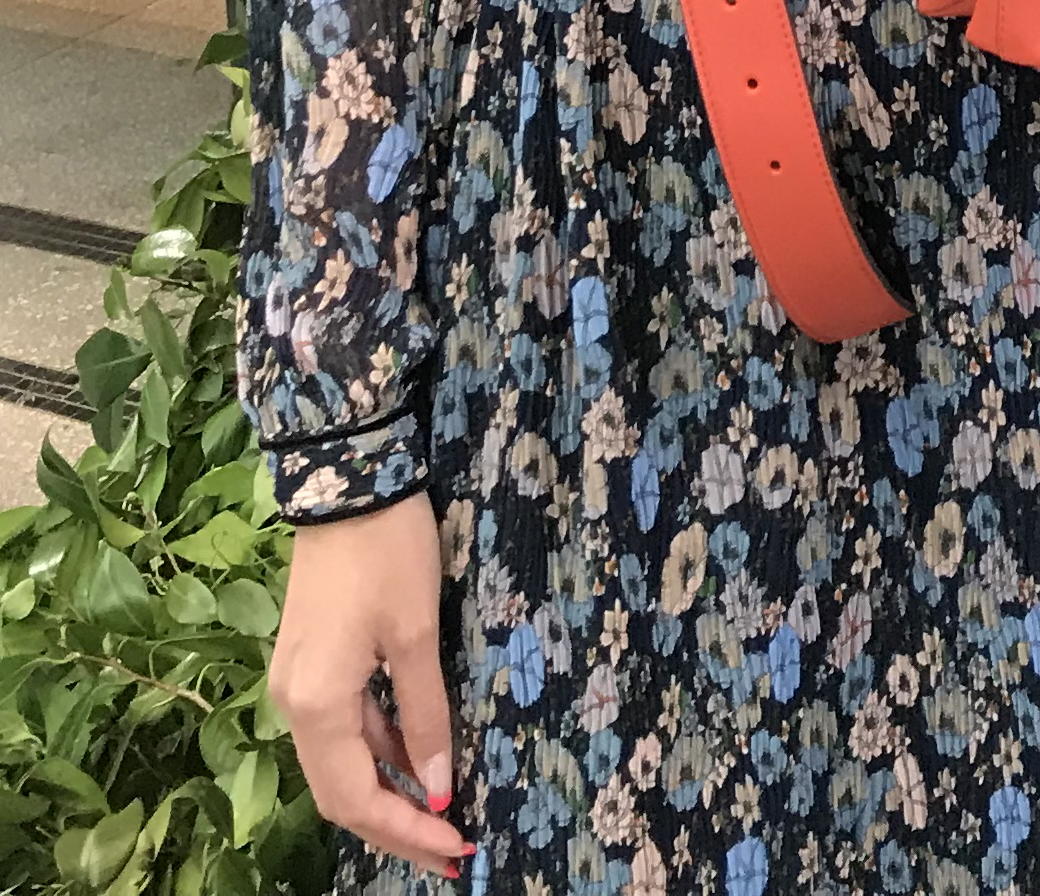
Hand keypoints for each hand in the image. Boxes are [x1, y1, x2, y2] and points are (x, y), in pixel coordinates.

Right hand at [270, 497, 468, 876]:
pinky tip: (416, 756)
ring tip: (440, 813)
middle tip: (450, 848)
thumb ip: (425, 712)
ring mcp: (297, 683)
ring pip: (340, 761)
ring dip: (387, 790)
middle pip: (339, 792)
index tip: (457, 848)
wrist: (348, 479)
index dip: (406, 831)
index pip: (356, 800)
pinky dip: (378, 751)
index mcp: (316, 706)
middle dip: (395, 825)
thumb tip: (436, 787)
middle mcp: (294, 705)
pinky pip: (342, 728)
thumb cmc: (387, 552)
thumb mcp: (417, 633)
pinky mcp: (309, 662)